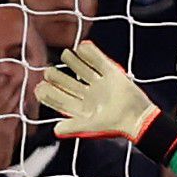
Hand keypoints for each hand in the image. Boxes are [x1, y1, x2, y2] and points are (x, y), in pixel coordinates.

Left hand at [36, 42, 159, 141]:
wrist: (137, 118)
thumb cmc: (114, 125)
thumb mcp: (90, 126)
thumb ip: (72, 127)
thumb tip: (55, 130)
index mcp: (82, 109)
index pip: (61, 100)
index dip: (49, 94)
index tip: (38, 87)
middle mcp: (89, 96)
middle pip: (69, 84)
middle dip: (57, 77)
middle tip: (47, 71)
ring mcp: (100, 85)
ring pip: (83, 70)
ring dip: (74, 62)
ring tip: (66, 54)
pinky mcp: (113, 75)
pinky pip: (99, 62)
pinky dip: (92, 54)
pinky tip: (82, 46)